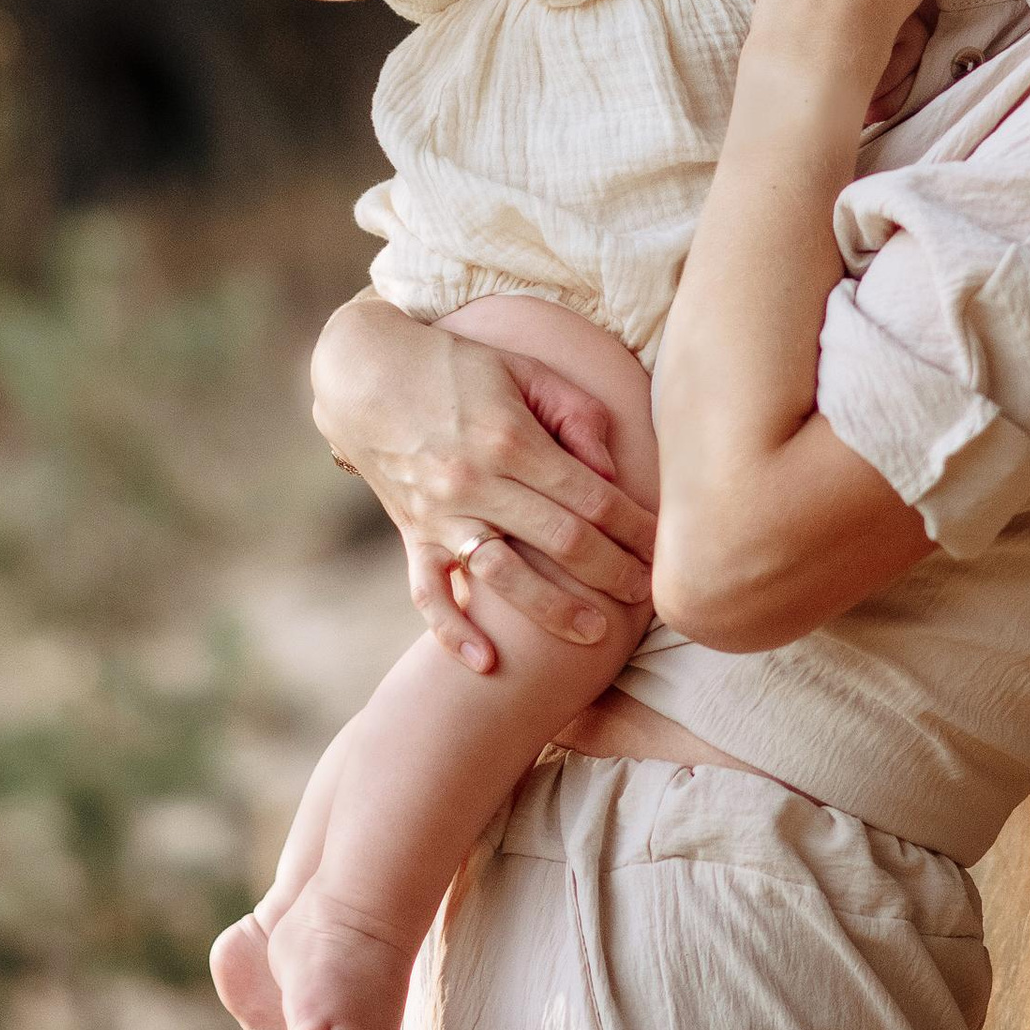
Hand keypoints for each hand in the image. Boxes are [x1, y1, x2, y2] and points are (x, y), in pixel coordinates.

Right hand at [308, 297, 655, 673]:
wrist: (365, 374)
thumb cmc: (456, 366)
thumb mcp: (521, 369)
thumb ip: (573, 414)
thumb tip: (610, 472)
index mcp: (509, 438)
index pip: (589, 495)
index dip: (633, 526)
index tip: (664, 548)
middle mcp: (474, 482)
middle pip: (559, 541)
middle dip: (612, 572)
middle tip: (648, 595)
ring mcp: (439, 514)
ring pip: (504, 577)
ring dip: (553, 610)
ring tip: (595, 634)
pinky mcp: (410, 535)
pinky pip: (429, 593)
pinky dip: (453, 632)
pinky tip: (486, 663)